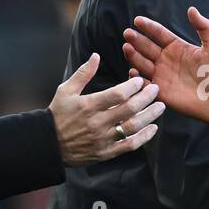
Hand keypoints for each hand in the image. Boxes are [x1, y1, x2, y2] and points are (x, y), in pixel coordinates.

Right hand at [49, 53, 164, 166]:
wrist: (47, 144)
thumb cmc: (57, 114)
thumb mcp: (66, 91)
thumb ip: (83, 74)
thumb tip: (96, 56)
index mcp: (88, 106)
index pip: (117, 94)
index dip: (133, 87)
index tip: (140, 81)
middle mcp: (97, 123)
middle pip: (129, 109)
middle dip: (146, 98)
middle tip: (156, 90)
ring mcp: (103, 139)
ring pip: (132, 127)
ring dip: (150, 116)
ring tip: (160, 107)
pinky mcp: (106, 153)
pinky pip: (129, 145)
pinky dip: (144, 137)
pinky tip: (153, 128)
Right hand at [123, 7, 208, 125]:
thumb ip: (203, 27)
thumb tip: (191, 9)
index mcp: (177, 47)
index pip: (158, 33)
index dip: (148, 26)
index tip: (137, 20)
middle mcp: (166, 60)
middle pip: (146, 47)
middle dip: (136, 39)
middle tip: (128, 33)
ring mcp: (162, 75)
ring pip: (142, 63)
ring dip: (133, 55)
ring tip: (127, 47)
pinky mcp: (160, 91)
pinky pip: (144, 84)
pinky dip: (137, 78)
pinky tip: (133, 71)